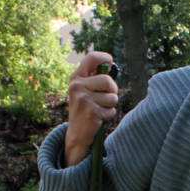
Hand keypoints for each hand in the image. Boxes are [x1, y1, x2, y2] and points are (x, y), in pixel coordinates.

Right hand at [64, 51, 118, 166]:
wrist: (76, 133)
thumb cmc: (85, 109)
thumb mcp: (85, 90)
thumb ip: (94, 78)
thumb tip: (110, 65)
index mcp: (76, 77)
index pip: (91, 57)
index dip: (104, 57)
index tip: (110, 62)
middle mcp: (77, 86)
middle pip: (108, 81)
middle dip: (113, 90)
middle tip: (106, 97)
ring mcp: (83, 99)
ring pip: (112, 97)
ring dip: (111, 105)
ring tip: (100, 109)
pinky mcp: (91, 111)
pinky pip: (111, 110)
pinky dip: (109, 115)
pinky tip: (99, 118)